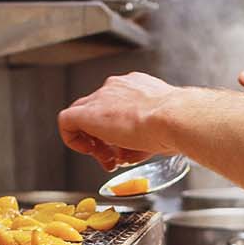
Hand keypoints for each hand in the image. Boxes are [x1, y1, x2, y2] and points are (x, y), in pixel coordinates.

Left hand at [58, 72, 179, 169]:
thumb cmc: (176, 124)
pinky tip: (88, 151)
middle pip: (98, 111)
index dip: (118, 129)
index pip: (117, 106)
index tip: (125, 144)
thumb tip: (131, 153)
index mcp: (137, 87)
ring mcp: (101, 98)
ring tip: (106, 157)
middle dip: (104, 137)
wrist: (174, 118)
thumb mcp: (161, 129)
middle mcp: (117, 88)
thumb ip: (143, 138)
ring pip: (83, 116)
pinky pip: (67, 121)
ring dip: (93, 140)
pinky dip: (73, 138)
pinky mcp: (88, 113)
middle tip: (113, 155)